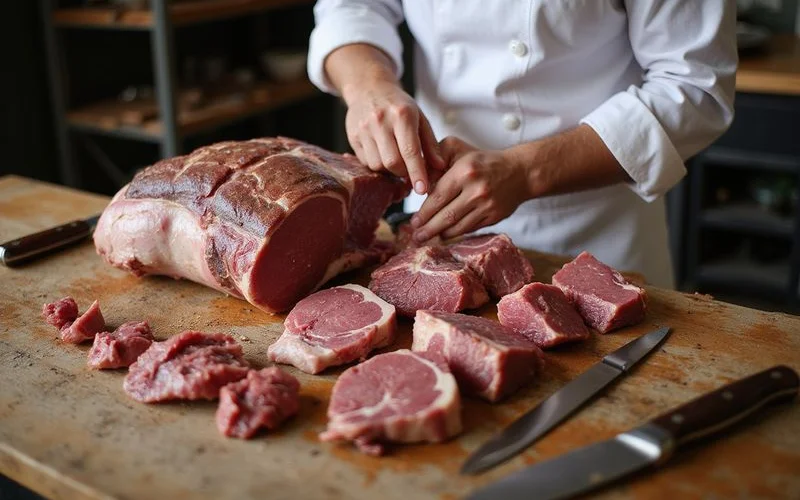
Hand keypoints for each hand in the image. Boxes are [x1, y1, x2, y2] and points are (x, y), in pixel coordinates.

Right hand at [343, 80, 443, 193]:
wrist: (369, 88)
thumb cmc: (399, 106)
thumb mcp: (420, 118)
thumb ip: (430, 144)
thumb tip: (440, 166)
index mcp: (402, 115)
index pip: (410, 151)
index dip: (417, 173)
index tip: (422, 189)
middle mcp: (381, 121)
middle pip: (392, 162)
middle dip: (403, 174)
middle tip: (409, 173)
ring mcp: (364, 129)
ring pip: (377, 165)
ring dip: (389, 171)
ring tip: (396, 161)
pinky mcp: (352, 136)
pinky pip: (365, 162)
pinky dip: (377, 165)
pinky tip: (382, 155)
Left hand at [411, 137, 532, 241]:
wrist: (519, 172)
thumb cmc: (482, 161)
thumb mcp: (458, 149)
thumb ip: (435, 160)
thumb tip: (420, 184)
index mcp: (465, 171)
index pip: (438, 196)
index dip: (424, 213)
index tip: (413, 222)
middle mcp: (476, 190)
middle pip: (446, 216)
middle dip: (428, 229)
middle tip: (416, 236)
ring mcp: (487, 206)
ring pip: (457, 227)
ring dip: (440, 234)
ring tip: (426, 238)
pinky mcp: (494, 217)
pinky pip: (469, 229)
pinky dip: (456, 233)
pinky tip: (445, 234)